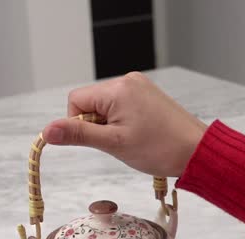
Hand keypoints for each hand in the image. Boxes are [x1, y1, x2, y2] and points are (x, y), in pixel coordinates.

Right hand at [43, 72, 207, 177]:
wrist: (196, 151)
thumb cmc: (159, 148)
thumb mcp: (114, 144)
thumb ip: (78, 135)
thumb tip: (47, 131)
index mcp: (117, 88)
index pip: (76, 101)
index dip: (79, 124)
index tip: (100, 140)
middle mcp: (127, 80)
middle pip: (90, 102)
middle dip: (97, 126)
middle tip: (119, 142)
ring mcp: (139, 86)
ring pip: (105, 106)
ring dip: (110, 126)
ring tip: (132, 139)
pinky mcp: (147, 95)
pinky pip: (121, 107)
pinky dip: (122, 123)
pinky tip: (139, 134)